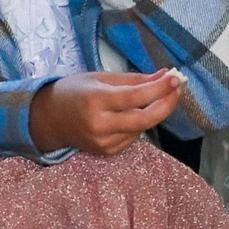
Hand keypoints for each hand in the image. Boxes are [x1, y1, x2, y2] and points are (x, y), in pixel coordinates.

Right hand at [30, 69, 183, 155]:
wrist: (50, 119)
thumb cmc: (75, 92)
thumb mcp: (101, 78)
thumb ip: (134, 79)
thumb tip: (165, 76)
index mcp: (96, 101)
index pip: (135, 97)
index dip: (160, 88)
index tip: (176, 78)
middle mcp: (100, 124)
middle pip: (145, 119)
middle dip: (167, 104)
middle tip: (177, 89)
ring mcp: (103, 142)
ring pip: (142, 128)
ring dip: (153, 112)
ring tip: (151, 97)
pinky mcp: (107, 152)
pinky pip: (133, 136)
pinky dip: (139, 123)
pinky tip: (130, 114)